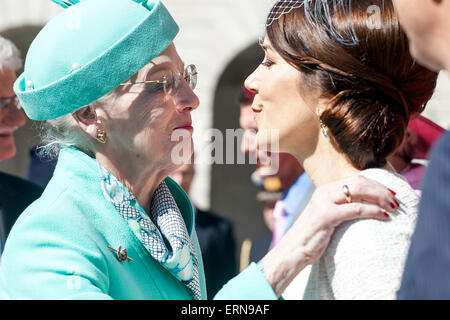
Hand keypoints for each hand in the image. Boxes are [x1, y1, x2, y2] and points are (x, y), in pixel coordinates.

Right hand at [260, 175, 398, 295]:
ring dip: (380, 198)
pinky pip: (356, 209)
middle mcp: (324, 191)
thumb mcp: (328, 216)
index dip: (376, 184)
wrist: (293, 250)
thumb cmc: (313, 236)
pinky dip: (373, 211)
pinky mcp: (326, 215)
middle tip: (396, 200)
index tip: (391, 193)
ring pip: (359, 191)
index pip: (356, 179)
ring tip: (393, 207)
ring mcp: (324, 202)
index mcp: (326, 190)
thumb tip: (366, 205)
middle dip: (381, 189)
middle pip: (360, 182)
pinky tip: (384, 216)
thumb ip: (342, 207)